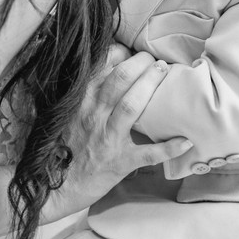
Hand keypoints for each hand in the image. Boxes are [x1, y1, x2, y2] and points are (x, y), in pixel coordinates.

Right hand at [41, 45, 192, 223]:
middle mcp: (93, 115)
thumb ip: (82, 94)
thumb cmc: (63, 148)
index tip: (132, 52)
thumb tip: (103, 71)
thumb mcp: (66, 114)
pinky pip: (148, 154)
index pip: (101, 67)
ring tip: (164, 72)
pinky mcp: (120, 162)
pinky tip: (186, 141)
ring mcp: (107, 138)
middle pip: (120, 79)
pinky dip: (168, 148)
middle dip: (141, 63)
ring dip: (150, 85)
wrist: (52, 186)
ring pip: (131, 105)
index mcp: (80, 101)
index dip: (120, 54)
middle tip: (155, 59)